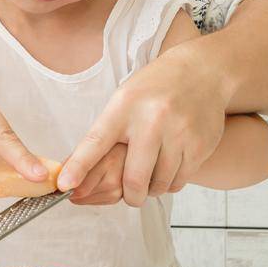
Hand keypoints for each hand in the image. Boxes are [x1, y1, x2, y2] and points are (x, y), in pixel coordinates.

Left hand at [57, 48, 228, 205]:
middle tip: (129, 195)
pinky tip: (169, 166)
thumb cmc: (154, 89)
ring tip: (151, 175)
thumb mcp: (124, 99)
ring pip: (159, 184)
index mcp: (125, 106)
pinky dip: (170, 182)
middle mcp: (152, 119)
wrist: (202, 71)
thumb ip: (104, 134)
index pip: (96, 141)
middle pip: (133, 178)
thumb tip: (76, 172)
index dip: (79, 166)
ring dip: (151, 189)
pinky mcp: (200, 145)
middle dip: (129, 195)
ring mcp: (179, 133)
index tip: (64, 185)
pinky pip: (179, 181)